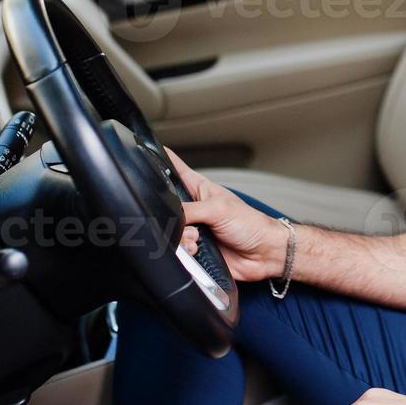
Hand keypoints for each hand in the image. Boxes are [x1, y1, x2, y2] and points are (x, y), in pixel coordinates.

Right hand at [166, 147, 286, 282]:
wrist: (264, 254)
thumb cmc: (251, 224)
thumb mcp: (218, 208)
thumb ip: (189, 210)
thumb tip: (169, 217)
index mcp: (199, 189)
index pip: (175, 169)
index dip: (160, 159)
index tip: (141, 150)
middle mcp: (193, 209)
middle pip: (164, 208)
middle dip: (168, 217)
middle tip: (184, 222)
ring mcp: (192, 230)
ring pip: (168, 232)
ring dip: (180, 238)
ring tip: (196, 240)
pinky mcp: (194, 251)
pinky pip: (177, 253)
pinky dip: (184, 254)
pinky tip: (196, 252)